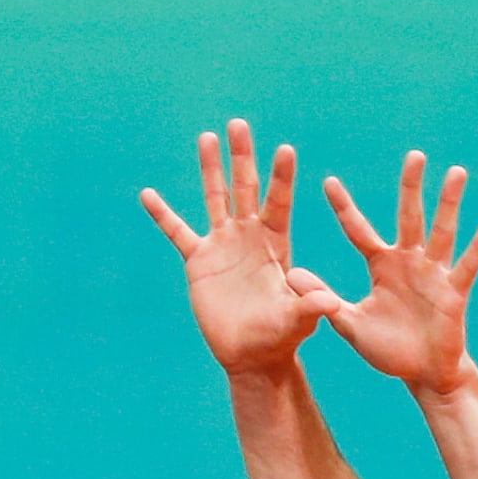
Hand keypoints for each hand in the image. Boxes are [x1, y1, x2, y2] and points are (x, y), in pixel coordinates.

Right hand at [140, 121, 320, 375]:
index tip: (285, 150)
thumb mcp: (297, 321)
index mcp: (276, 244)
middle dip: (243, 156)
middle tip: (239, 124)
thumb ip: (309, 307)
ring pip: (216, 198)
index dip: (281, 178)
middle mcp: (250, 236)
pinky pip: (178, 232)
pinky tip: (148, 194)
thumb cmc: (279, 338)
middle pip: (246, 188)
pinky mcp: (199, 262)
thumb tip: (329, 302)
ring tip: (206, 137)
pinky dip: (163, 214)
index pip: (279, 203)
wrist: (250, 354)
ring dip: (211, 168)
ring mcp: (223, 246)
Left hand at [297, 153, 477, 393]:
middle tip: (413, 155)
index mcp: (381, 266)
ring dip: (449, 203)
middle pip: (408, 217)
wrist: (421, 372)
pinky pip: (467, 264)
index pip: (359, 230)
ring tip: (456, 172)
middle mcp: (408, 261)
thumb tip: (290, 275)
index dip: (344, 208)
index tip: (329, 181)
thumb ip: (322, 297)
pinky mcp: (454, 291)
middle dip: (410, 188)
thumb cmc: (387, 347)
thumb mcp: (349, 322)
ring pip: (442, 231)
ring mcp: (434, 273)